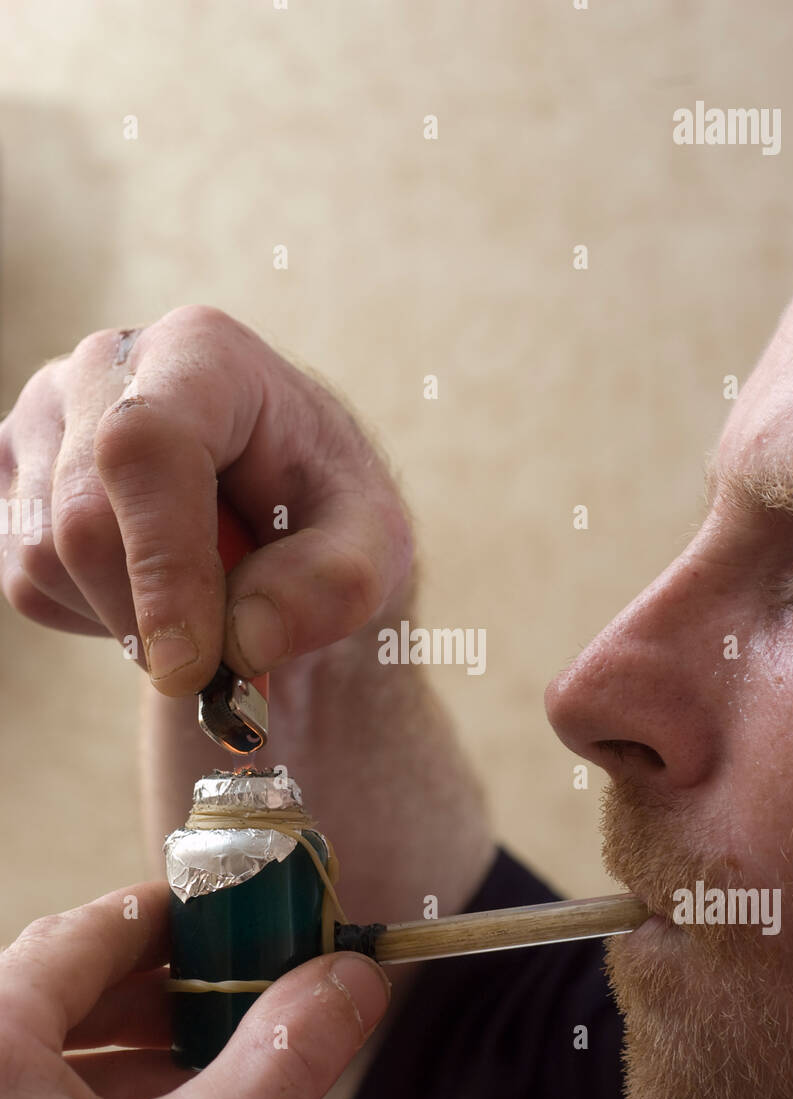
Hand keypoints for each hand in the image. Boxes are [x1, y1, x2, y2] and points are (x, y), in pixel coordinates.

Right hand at [0, 307, 413, 692]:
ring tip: (202, 590)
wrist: (278, 514)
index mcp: (201, 354)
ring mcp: (43, 421)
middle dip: (152, 616)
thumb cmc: (328, 514)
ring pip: (43, 561)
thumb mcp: (373, 544)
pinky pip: (27, 585)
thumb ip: (334, 585)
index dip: (163, 563)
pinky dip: (96, 616)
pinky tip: (151, 585)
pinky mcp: (14, 479)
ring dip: (129, 617)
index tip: (194, 664)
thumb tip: (245, 640)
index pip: (146, 449)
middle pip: (82, 521)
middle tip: (222, 661)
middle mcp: (103, 368)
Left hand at [0, 880, 389, 1098]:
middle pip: (69, 991)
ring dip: (148, 1048)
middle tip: (254, 984)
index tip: (245, 912)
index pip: (87, 934)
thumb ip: (284, 1057)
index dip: (178, 916)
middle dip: (174, 988)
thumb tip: (350, 982)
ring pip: (57, 1057)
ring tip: (228, 1056)